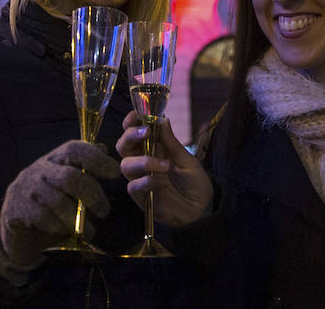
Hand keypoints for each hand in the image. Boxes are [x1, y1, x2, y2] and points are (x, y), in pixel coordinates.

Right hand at [0, 140, 118, 280]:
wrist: (16, 229)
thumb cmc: (49, 201)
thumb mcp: (67, 181)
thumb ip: (85, 166)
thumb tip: (104, 148)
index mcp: (56, 158)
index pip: (75, 149)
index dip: (97, 159)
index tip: (115, 172)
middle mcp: (40, 169)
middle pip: (70, 177)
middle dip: (92, 194)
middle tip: (104, 211)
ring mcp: (27, 189)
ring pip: (58, 201)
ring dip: (77, 218)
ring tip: (90, 230)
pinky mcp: (17, 211)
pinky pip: (44, 219)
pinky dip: (60, 227)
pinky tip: (68, 233)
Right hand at [116, 111, 212, 227]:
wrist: (202, 209)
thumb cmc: (194, 181)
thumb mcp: (186, 158)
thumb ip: (171, 141)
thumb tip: (162, 118)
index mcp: (153, 148)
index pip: (134, 132)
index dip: (130, 122)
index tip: (135, 115)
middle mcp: (143, 161)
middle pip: (123, 146)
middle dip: (129, 136)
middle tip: (144, 132)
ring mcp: (141, 179)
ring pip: (125, 166)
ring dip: (143, 161)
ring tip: (164, 166)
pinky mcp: (142, 198)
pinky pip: (134, 187)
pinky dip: (146, 182)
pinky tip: (161, 183)